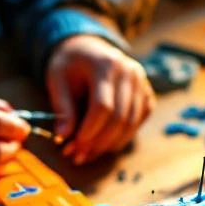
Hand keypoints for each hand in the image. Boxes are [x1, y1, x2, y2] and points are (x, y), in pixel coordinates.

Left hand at [46, 35, 154, 164]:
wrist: (88, 48)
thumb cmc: (70, 65)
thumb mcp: (57, 80)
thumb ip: (63, 108)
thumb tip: (63, 137)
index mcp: (106, 64)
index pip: (103, 106)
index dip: (90, 131)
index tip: (74, 147)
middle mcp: (130, 72)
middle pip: (119, 118)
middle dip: (98, 143)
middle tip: (78, 157)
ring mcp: (142, 82)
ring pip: (131, 124)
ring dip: (109, 145)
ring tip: (88, 154)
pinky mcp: (147, 93)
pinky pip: (139, 122)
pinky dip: (122, 137)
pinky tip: (104, 143)